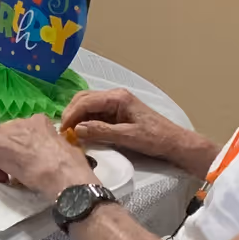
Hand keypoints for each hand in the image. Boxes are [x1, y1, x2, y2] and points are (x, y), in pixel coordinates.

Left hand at [0, 115, 92, 203]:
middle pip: (5, 135)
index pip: (23, 130)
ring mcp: (6, 133)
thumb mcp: (65, 147)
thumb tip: (50, 151)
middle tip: (16, 167)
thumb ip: (52, 144)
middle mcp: (20, 122)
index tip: (27, 159)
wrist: (64, 174)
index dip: (23, 146)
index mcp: (39, 121)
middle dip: (8, 151)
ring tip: (9, 174)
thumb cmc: (71, 165)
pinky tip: (3, 178)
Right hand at [62, 89, 216, 175]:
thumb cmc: (155, 138)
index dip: (71, 115)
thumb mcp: (127, 137)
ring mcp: (115, 104)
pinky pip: (95, 114)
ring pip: (87, 106)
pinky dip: (85, 122)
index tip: (62, 130)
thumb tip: (77, 129)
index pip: (86, 101)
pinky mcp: (116, 113)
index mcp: (117, 97)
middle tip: (63, 132)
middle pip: (83, 99)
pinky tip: (81, 133)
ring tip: (70, 133)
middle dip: (71, 114)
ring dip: (77, 118)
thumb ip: (101, 131)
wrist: (175, 143)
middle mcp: (115, 96)